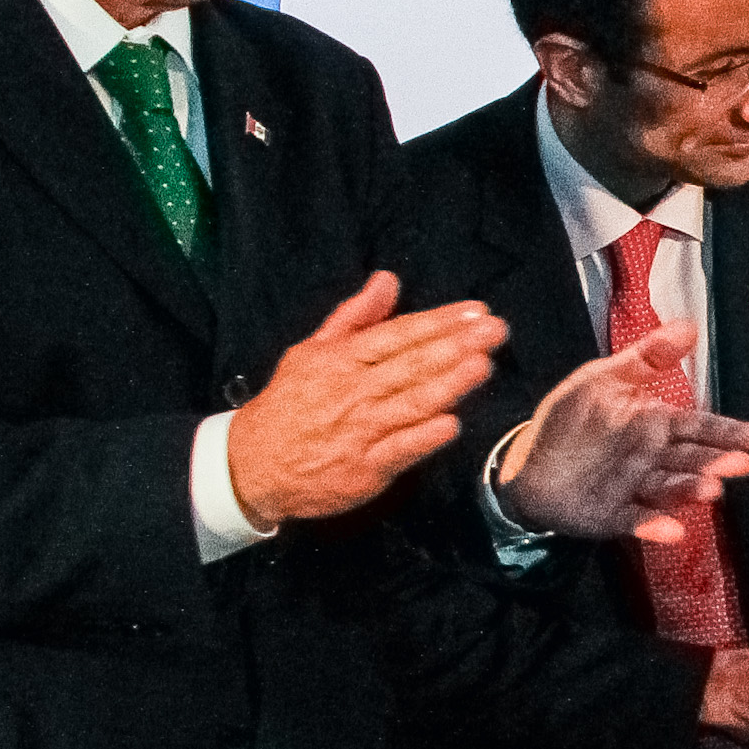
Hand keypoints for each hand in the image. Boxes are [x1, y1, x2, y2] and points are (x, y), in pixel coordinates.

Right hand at [229, 273, 505, 524]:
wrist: (251, 464)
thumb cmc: (292, 403)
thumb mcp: (312, 351)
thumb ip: (355, 316)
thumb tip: (388, 280)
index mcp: (341, 360)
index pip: (398, 335)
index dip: (439, 322)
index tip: (478, 311)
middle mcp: (353, 392)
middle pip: (410, 365)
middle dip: (455, 346)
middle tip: (496, 330)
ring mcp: (359, 431)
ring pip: (410, 404)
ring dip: (448, 385)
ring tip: (483, 365)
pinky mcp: (364, 468)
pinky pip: (398, 450)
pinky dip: (423, 437)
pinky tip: (452, 425)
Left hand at [498, 320, 748, 542]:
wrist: (529, 464)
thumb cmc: (573, 420)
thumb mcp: (605, 378)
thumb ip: (647, 356)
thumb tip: (689, 326)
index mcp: (655, 425)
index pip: (699, 427)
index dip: (730, 433)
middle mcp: (652, 459)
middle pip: (690, 460)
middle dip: (716, 462)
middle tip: (740, 464)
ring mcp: (635, 489)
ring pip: (669, 489)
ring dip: (690, 490)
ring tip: (711, 490)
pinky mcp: (612, 516)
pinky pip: (635, 521)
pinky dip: (654, 527)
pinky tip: (672, 530)